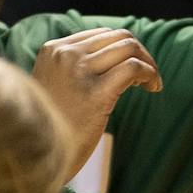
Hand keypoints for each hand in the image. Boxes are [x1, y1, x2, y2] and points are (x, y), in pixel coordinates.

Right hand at [28, 27, 161, 173]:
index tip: (133, 66)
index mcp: (53, 50)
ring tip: (153, 82)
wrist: (38, 158)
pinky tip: (153, 87)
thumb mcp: (55, 86)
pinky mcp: (95, 94)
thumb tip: (113, 55)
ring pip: (128, 48)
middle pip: (118, 37)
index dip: (122, 48)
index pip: (100, 34)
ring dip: (148, 63)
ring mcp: (79, 72)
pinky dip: (149, 74)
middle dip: (140, 52)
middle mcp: (65, 55)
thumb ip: (73, 68)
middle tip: (149, 73)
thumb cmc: (51, 126)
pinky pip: (132, 68)